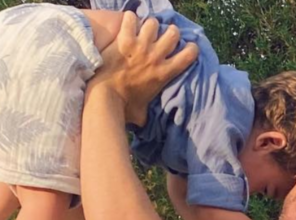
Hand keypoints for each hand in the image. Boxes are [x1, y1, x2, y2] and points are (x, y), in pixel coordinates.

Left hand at [89, 11, 198, 125]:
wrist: (105, 99)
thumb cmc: (124, 108)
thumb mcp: (142, 113)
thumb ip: (147, 114)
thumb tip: (145, 124)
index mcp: (164, 73)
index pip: (190, 53)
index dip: (189, 48)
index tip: (182, 48)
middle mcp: (156, 57)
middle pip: (173, 33)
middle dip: (167, 33)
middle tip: (158, 38)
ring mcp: (140, 47)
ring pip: (153, 24)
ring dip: (147, 26)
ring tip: (140, 31)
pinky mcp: (124, 41)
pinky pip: (131, 20)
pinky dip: (128, 21)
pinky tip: (126, 26)